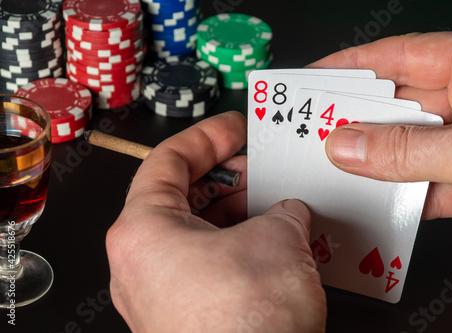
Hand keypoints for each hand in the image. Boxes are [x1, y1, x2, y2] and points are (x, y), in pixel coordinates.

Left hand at [106, 111, 325, 332]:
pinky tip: (272, 240)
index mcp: (143, 231)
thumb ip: (283, 211)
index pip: (168, 161)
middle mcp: (142, 262)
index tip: (235, 127)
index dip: (207, 136)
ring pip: (199, 232)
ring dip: (238, 212)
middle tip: (263, 166)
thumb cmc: (247, 326)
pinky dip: (238, 245)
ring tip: (275, 201)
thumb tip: (290, 211)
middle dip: (229, 177)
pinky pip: (208, 263)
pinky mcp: (186, 314)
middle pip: (184, 197)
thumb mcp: (277, 241)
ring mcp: (161, 292)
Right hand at [308, 32, 451, 225]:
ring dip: (377, 164)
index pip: (405, 56)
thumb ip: (408, 149)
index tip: (317, 77)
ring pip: (413, 150)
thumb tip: (349, 146)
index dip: (356, 65)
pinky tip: (378, 201)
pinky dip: (405, 198)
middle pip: (403, 106)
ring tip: (339, 167)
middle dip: (359, 119)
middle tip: (318, 129)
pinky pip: (431, 187)